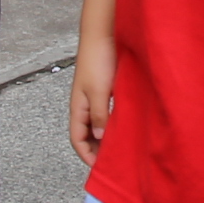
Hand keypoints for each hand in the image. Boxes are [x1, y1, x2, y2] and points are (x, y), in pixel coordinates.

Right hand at [67, 43, 115, 164]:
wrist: (104, 34)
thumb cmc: (98, 60)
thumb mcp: (99, 91)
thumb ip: (99, 115)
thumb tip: (99, 138)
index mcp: (78, 107)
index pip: (77, 139)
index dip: (86, 155)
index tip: (99, 168)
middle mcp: (85, 105)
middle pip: (87, 135)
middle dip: (96, 150)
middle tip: (112, 163)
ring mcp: (96, 97)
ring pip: (98, 124)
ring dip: (106, 137)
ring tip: (120, 149)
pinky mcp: (107, 89)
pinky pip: (108, 113)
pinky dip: (114, 123)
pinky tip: (126, 126)